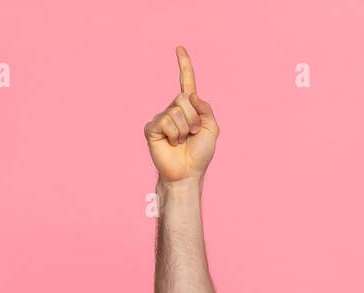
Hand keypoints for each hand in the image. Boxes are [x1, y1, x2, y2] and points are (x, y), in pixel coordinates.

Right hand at [144, 45, 219, 182]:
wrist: (188, 173)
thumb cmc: (200, 154)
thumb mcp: (212, 129)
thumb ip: (206, 109)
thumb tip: (191, 95)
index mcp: (189, 108)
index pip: (186, 83)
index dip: (184, 65)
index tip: (179, 48)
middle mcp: (173, 109)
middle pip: (183, 99)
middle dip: (193, 118)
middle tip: (192, 134)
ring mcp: (161, 118)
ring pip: (176, 112)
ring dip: (185, 129)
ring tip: (182, 141)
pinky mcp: (152, 127)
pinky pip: (166, 121)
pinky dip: (174, 134)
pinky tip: (171, 143)